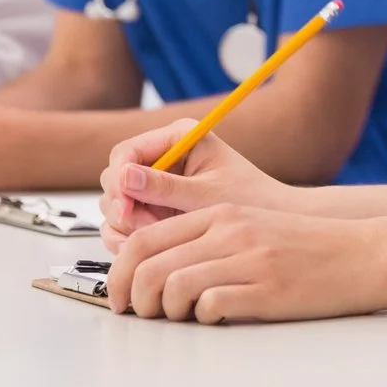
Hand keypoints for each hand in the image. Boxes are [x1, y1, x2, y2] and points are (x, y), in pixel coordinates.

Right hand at [98, 121, 294, 251]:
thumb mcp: (206, 194)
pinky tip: (148, 248)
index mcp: (178, 138)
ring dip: (126, 225)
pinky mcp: (155, 207)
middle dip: (124, 206)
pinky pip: (125, 222)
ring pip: (117, 203)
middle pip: (116, 178)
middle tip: (144, 227)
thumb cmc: (248, 199)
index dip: (119, 179)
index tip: (126, 207)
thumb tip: (124, 177)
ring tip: (154, 238)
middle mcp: (163, 156)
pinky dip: (129, 237)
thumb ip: (165, 187)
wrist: (270, 219)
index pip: (127, 152)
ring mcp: (156, 183)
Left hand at [107, 203, 384, 322]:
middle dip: (133, 298)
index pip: (144, 239)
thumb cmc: (306, 247)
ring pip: (173, 287)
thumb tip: (152, 272)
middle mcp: (230, 231)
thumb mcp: (252, 227)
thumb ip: (206, 240)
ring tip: (182, 318)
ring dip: (166, 312)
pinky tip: (217, 318)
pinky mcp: (266, 289)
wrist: (361, 254)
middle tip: (142, 316)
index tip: (119, 298)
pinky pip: (210, 307)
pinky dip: (202, 319)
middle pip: (149, 265)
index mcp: (220, 214)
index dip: (118, 273)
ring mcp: (248, 259)